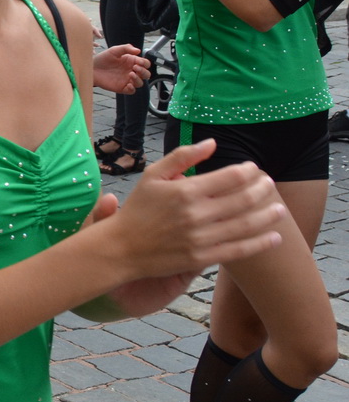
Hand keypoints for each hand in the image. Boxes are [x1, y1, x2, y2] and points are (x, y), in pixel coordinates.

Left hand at [92, 44, 149, 93]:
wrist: (92, 68)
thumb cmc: (103, 58)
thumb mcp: (114, 50)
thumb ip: (126, 48)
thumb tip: (138, 51)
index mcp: (132, 62)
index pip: (145, 64)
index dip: (145, 63)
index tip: (138, 61)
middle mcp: (132, 71)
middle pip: (146, 74)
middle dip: (144, 71)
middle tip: (134, 67)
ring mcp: (127, 80)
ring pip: (140, 83)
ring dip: (138, 79)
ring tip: (130, 74)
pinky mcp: (122, 87)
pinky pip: (132, 91)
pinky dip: (132, 89)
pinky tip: (128, 84)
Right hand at [98, 142, 285, 279]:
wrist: (121, 247)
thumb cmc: (137, 208)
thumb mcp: (153, 175)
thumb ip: (182, 156)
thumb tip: (212, 143)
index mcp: (186, 191)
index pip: (230, 177)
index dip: (248, 171)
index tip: (253, 169)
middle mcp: (196, 214)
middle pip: (243, 199)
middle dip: (262, 190)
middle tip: (270, 184)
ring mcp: (201, 238)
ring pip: (246, 225)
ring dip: (268, 215)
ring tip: (279, 208)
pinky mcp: (202, 257)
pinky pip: (239, 250)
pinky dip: (260, 243)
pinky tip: (274, 237)